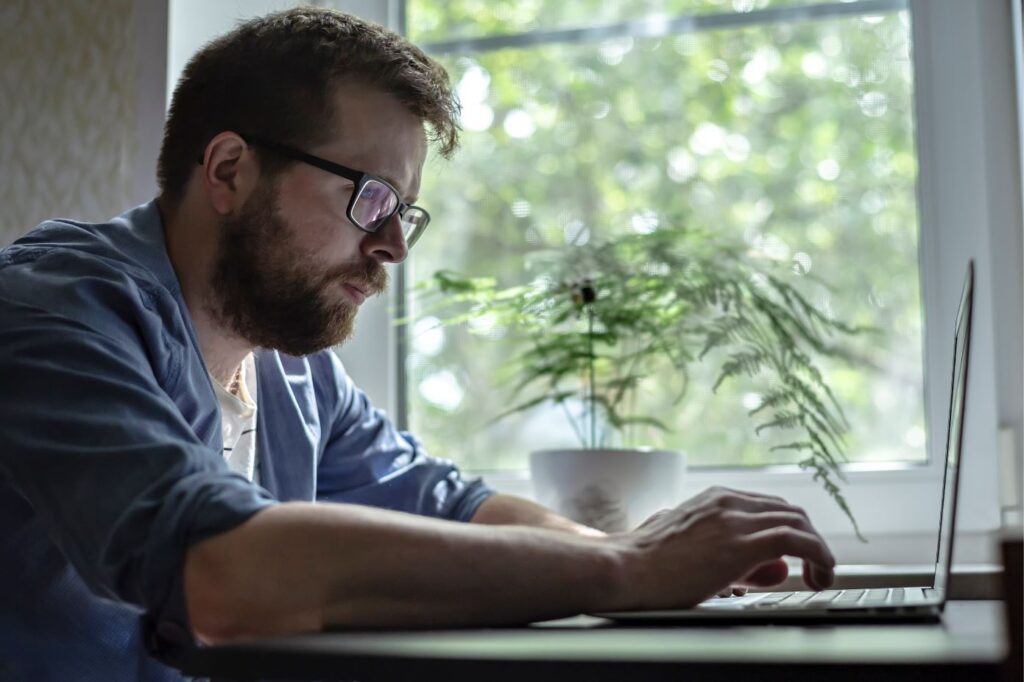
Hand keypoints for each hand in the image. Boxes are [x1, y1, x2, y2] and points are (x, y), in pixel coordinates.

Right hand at [609, 486, 834, 610]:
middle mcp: (727, 502)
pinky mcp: (742, 545)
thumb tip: (763, 566)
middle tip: (813, 566)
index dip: (787, 530)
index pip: (767, 506)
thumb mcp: (684, 548)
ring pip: (797, 521)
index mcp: (712, 499)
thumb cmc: (643, 564)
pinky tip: (819, 575)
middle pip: (788, 510)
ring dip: (817, 549)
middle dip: (807, 538)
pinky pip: (797, 541)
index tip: (793, 555)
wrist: (623, 569)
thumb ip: (719, 549)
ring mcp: (735, 521)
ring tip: (820, 574)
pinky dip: (818, 556)